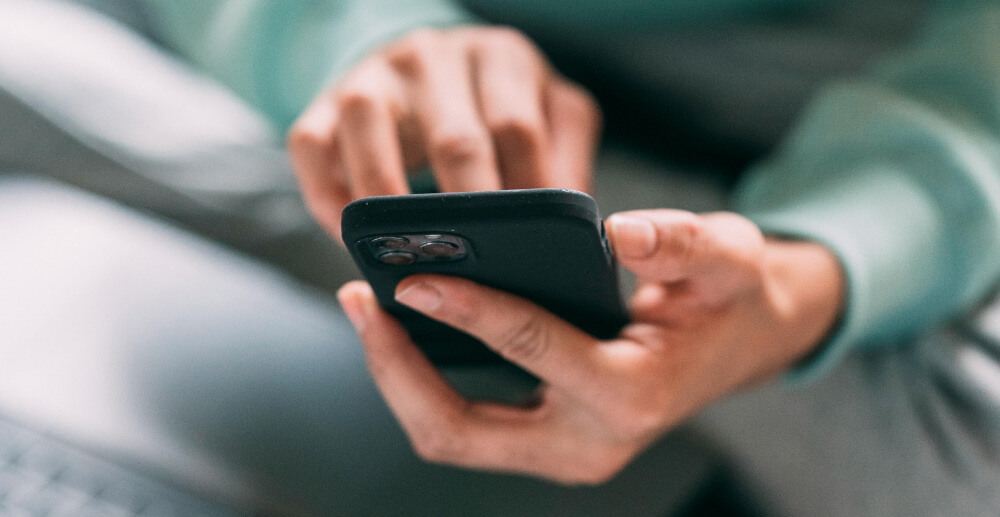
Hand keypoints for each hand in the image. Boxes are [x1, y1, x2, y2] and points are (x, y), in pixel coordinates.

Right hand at [288, 27, 599, 239]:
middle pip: (454, 138)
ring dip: (388, 204)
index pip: (518, 130)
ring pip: (370, 129)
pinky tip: (352, 238)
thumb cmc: (494, 108)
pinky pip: (311, 145)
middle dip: (466, 215)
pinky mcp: (323, 99)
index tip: (530, 255)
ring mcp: (374, 74)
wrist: (424, 69)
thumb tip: (578, 235)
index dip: (525, 198)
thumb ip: (566, 162)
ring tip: (407, 260)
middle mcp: (435, 55)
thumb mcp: (547, 117)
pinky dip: (328, 197)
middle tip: (477, 275)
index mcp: (502, 57)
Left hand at [337, 210, 843, 483]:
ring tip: (368, 308)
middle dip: (397, 369)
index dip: (468, 309)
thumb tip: (621, 232)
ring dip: (399, 378)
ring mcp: (562, 452)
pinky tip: (406, 327)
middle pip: (460, 430)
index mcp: (632, 396)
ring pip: (450, 436)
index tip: (413, 277)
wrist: (740, 343)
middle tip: (360, 299)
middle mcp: (588, 443)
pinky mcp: (544, 442)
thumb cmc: (729, 297)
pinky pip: (464, 425)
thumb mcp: (728, 256)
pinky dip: (423, 382)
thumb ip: (683, 242)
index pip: (531, 349)